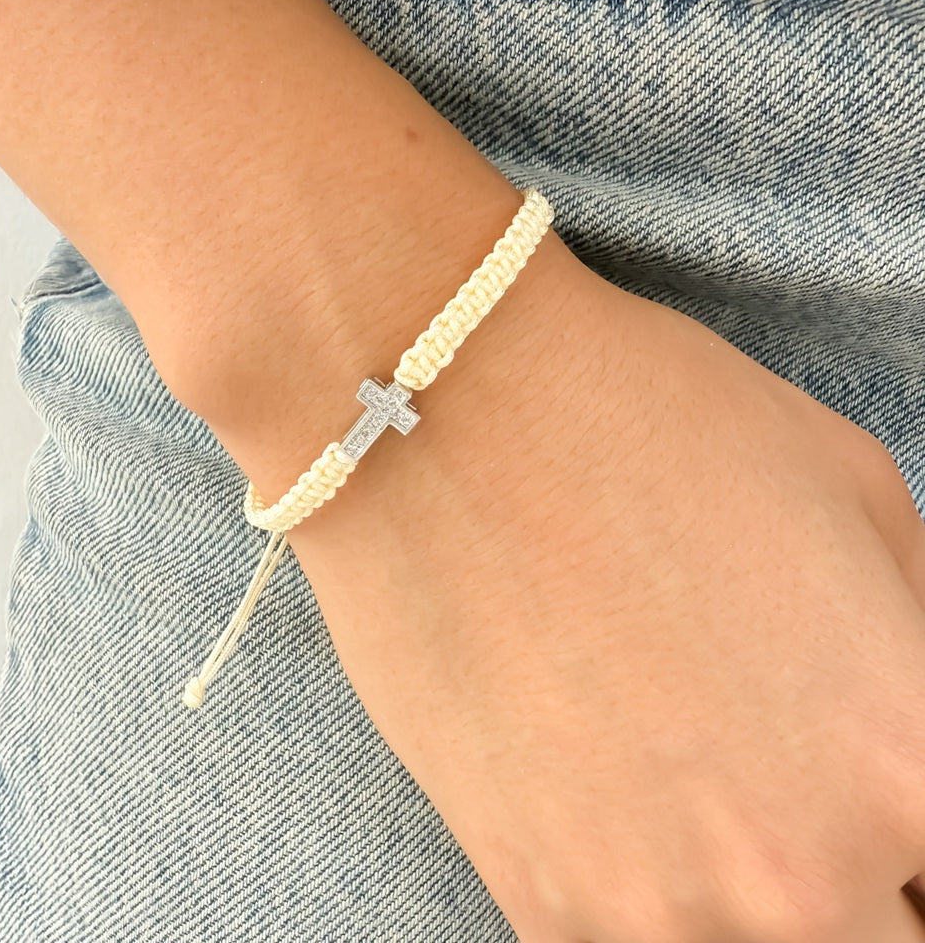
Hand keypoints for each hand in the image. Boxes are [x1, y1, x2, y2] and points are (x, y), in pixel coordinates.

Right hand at [287, 267, 924, 942]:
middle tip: (785, 781)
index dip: (915, 825)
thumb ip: (921, 628)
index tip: (881, 797)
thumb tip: (907, 697)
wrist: (433, 418)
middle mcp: (794, 876)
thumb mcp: (853, 489)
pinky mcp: (534, 898)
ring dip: (743, 898)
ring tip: (687, 779)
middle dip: (862, 878)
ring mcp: (651, 908)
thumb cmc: (645, 420)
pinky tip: (615, 799)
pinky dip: (645, 898)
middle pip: (881, 942)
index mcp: (904, 761)